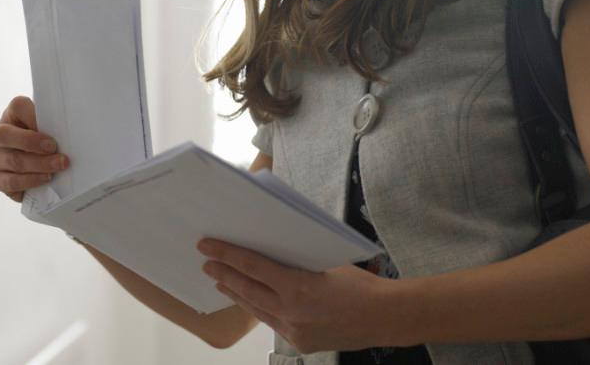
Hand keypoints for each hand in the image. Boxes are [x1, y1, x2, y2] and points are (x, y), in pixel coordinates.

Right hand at [0, 96, 68, 201]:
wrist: (36, 164)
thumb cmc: (44, 140)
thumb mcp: (48, 128)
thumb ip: (51, 125)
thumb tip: (65, 133)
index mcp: (10, 115)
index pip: (17, 107)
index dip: (34, 117)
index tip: (51, 132)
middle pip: (5, 136)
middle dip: (33, 144)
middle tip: (57, 152)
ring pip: (12, 161)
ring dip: (38, 166)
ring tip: (56, 169)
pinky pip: (10, 182)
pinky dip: (30, 182)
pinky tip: (44, 180)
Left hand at [198, 238, 403, 353]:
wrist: (384, 318)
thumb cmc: (360, 285)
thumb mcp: (325, 262)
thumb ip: (297, 261)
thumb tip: (273, 250)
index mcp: (296, 286)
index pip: (252, 266)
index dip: (226, 254)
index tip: (207, 246)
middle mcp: (290, 311)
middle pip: (246, 288)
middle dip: (223, 273)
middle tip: (205, 261)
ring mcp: (293, 330)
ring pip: (255, 308)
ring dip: (235, 293)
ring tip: (219, 281)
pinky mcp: (299, 342)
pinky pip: (272, 322)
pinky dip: (257, 308)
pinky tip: (249, 300)